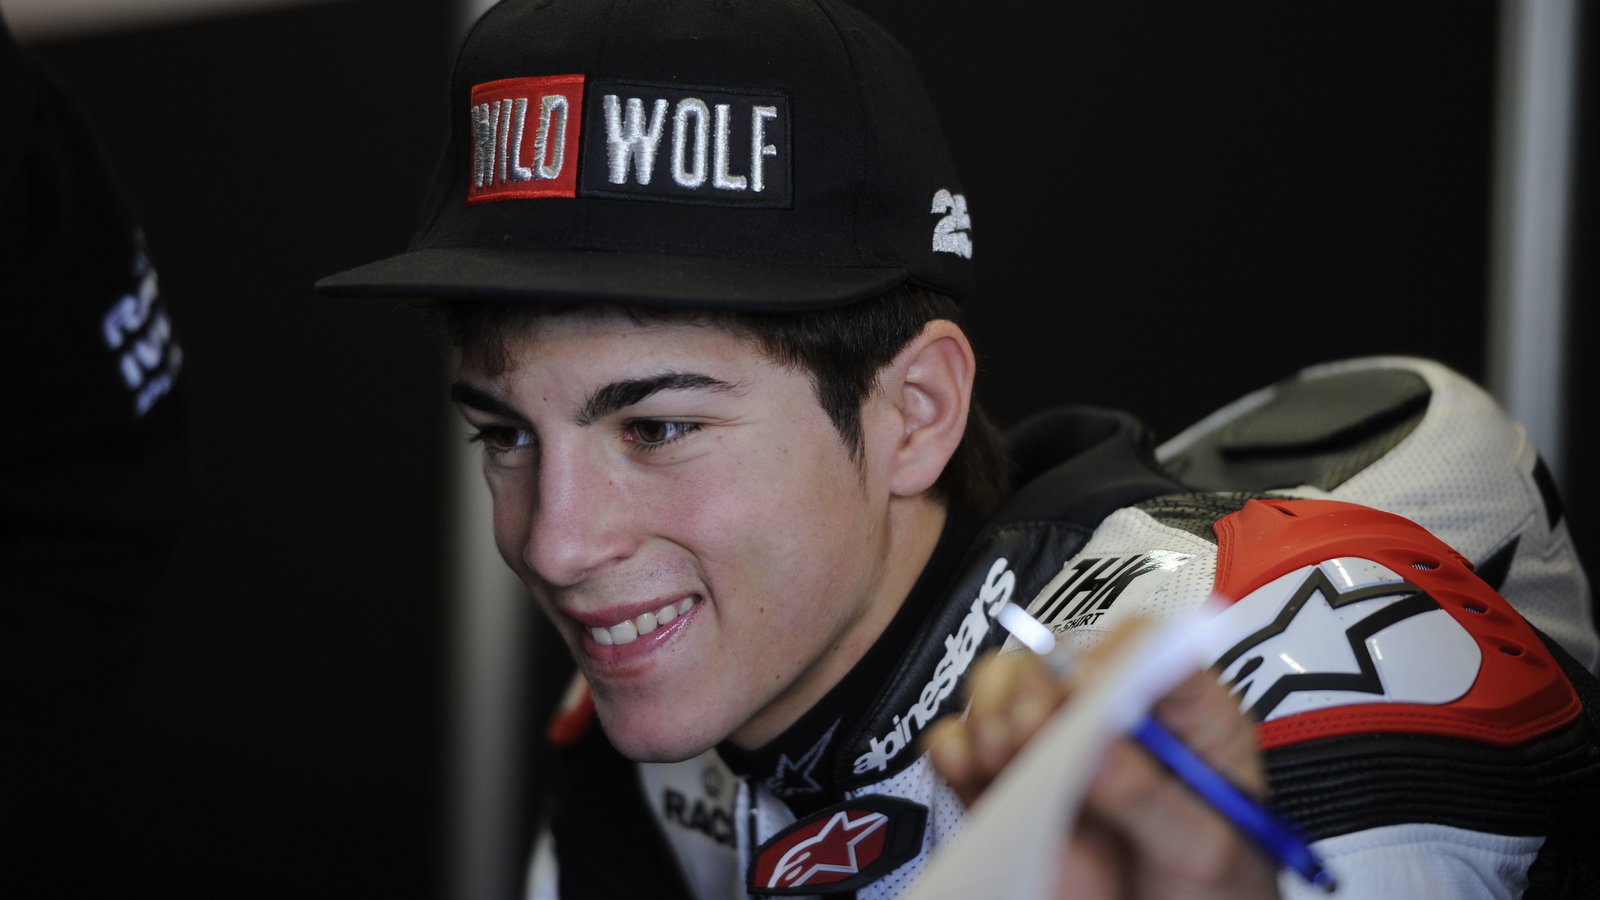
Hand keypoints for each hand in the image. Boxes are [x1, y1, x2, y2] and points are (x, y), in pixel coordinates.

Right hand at [923, 624, 1280, 899]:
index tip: (1086, 691)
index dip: (1113, 655)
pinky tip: (971, 767)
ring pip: (1004, 685)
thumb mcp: (1204, 851)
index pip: (1148, 646)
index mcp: (1183, 718)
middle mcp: (1112, 721)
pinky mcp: (1008, 787)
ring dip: (992, 708)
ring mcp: (1055, 751)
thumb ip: (1153, 799)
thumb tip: (1098, 750)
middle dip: (1036, 686)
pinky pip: (960, 743)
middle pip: (1059, 656)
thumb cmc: (1211, 897)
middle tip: (1035, 729)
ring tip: (1005, 753)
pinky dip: (953, 746)